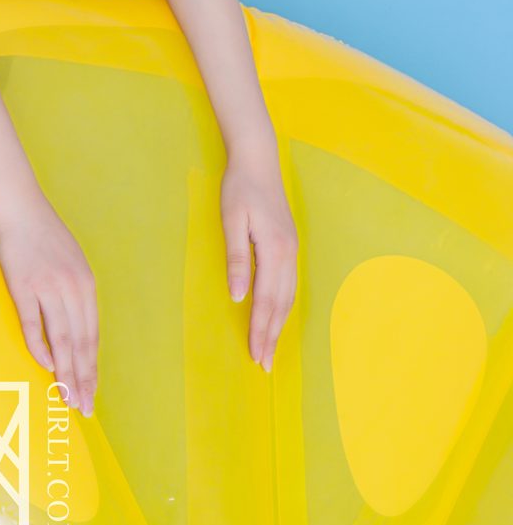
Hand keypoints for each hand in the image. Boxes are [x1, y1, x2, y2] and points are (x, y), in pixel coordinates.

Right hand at [0, 195, 98, 415]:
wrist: (20, 207)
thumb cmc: (45, 235)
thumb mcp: (72, 263)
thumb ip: (76, 295)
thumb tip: (78, 331)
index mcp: (85, 284)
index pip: (92, 335)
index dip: (92, 366)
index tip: (92, 391)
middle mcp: (71, 288)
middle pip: (80, 342)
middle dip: (83, 378)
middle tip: (84, 406)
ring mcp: (47, 287)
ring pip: (61, 339)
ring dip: (66, 372)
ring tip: (68, 397)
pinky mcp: (23, 285)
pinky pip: (33, 323)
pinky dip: (40, 347)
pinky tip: (46, 366)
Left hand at [220, 145, 298, 372]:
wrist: (258, 159)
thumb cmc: (239, 187)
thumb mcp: (232, 219)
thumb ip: (236, 258)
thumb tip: (237, 296)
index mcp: (274, 250)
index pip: (265, 300)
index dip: (260, 329)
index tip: (255, 355)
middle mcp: (288, 254)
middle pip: (281, 305)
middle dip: (272, 336)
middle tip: (264, 365)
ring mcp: (292, 249)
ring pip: (289, 297)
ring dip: (279, 324)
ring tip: (270, 348)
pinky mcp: (289, 245)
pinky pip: (289, 285)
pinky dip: (284, 306)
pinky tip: (277, 316)